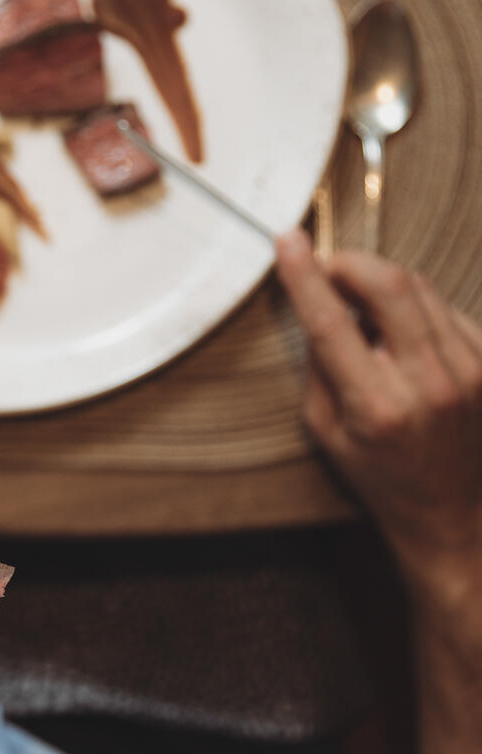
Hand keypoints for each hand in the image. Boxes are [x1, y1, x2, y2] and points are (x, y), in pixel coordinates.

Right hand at [276, 229, 481, 600]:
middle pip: (389, 285)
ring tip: (366, 313)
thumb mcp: (327, 432)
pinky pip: (446, 309)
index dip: (305, 275)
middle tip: (331, 267)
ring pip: (420, 289)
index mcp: (376, 408)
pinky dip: (417, 310)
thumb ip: (320, 367)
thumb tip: (318, 304)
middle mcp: (428, 385)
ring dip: (383, 285)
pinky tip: (404, 338)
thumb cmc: (380, 475)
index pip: (331, 323)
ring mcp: (468, 371)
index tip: (288, 241)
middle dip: (352, 263)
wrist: (451, 512)